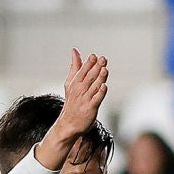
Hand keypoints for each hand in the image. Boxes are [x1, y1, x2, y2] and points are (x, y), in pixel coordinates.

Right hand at [36, 49, 108, 168]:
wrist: (69, 123)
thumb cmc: (72, 101)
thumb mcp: (70, 82)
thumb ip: (75, 66)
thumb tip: (75, 50)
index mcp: (75, 82)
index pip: (82, 70)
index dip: (89, 63)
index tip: (94, 56)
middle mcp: (80, 90)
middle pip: (89, 77)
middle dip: (96, 68)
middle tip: (103, 59)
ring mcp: (85, 99)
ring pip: (94, 86)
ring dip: (100, 78)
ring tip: (105, 69)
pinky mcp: (91, 108)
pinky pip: (96, 99)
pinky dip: (100, 93)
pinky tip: (104, 86)